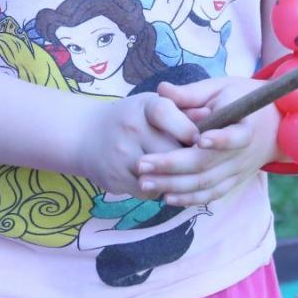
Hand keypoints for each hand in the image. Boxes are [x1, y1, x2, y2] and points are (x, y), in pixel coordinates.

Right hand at [77, 93, 199, 199]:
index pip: (165, 113)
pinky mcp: (115, 179)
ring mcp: (120, 155)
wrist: (85, 135)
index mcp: (142, 107)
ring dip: (175, 177)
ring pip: (161, 175)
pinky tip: (162, 181)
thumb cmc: (131, 118)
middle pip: (169, 150)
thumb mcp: (152, 105)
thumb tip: (212, 117)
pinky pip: (149, 191)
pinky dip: (160, 189)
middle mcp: (129, 129)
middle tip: (201, 162)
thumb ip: (181, 110)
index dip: (186, 128)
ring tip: (184, 174)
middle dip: (187, 158)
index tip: (201, 140)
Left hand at [135, 78, 281, 205]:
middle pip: (208, 164)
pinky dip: (189, 199)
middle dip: (172, 165)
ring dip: (174, 185)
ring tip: (145, 182)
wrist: (273, 124)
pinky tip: (166, 196)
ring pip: (205, 184)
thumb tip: (162, 89)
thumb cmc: (240, 99)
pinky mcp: (232, 182)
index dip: (220, 139)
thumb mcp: (220, 88)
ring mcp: (238, 171)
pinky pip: (211, 195)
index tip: (198, 139)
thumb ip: (191, 93)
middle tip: (142, 164)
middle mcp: (243, 153)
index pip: (235, 136)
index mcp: (245, 125)